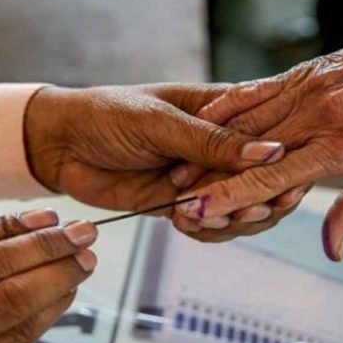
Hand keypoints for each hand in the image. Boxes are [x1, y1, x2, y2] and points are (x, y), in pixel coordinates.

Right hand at [0, 209, 96, 342]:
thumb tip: (28, 229)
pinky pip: (14, 340)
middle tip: (81, 232)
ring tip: (82, 260)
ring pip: (6, 302)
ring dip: (55, 276)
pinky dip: (47, 312)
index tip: (46, 216)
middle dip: (43, 245)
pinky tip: (65, 294)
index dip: (5, 223)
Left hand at [24, 84, 283, 214]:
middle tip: (244, 210)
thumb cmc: (107, 114)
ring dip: (230, 219)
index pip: (272, 137)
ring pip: (241, 208)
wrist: (59, 145)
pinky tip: (185, 223)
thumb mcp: (161, 122)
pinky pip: (209, 224)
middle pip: (264, 181)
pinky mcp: (182, 203)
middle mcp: (219, 147)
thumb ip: (213, 142)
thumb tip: (271, 152)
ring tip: (205, 216)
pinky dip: (204, 230)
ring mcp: (202, 177)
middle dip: (259, 200)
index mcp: (224, 111)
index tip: (284, 185)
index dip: (283, 165)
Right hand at [172, 24, 342, 259]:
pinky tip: (202, 121)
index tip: (201, 211)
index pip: (274, 178)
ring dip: (209, 147)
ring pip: (245, 122)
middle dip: (208, 177)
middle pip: (248, 152)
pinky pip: (255, 90)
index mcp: (342, 146)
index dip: (232, 197)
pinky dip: (225, 107)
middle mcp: (318, 116)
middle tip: (176, 199)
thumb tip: (333, 251)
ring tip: (178, 170)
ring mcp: (306, 90)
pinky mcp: (301, 73)